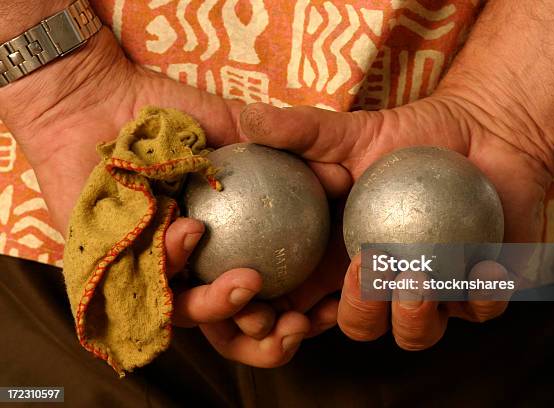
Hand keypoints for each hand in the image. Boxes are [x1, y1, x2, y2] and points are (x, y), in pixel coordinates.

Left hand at [0, 26, 306, 366]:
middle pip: (223, 316)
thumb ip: (282, 154)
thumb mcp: (235, 130)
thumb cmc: (168, 114)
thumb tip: (338, 177)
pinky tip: (191, 232)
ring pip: (184, 308)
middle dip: (258, 333)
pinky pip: (140, 281)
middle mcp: (185, 262)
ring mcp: (144, 266)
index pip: (256, 290)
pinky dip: (172, 263)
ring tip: (247, 284)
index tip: (316, 309)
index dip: (286, 311)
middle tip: (287, 323)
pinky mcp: (102, 265)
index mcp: (218, 242)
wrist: (98, 96)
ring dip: (218, 304)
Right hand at [238, 90, 553, 348]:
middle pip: (359, 325)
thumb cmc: (410, 134)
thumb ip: (299, 133)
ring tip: (416, 273)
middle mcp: (384, 284)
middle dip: (358, 313)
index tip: (273, 308)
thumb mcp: (350, 132)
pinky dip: (483, 293)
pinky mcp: (480, 288)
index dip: (279, 321)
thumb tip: (246, 119)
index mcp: (343, 260)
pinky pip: (482, 308)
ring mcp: (433, 292)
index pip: (301, 305)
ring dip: (413, 315)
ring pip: (416, 334)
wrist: (479, 129)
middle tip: (365, 268)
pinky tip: (482, 263)